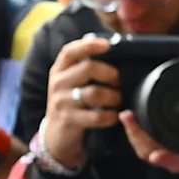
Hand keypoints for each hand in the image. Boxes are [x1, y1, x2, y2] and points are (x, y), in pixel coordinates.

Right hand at [37, 35, 120, 169]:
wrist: (57, 134)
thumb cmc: (72, 103)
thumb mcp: (72, 82)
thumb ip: (86, 68)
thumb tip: (115, 50)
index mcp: (60, 69)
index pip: (70, 51)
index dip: (89, 45)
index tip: (107, 44)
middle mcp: (58, 82)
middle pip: (89, 68)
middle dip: (112, 74)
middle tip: (121, 82)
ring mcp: (61, 101)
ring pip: (95, 92)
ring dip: (114, 96)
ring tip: (119, 100)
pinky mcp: (68, 119)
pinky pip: (96, 116)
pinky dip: (111, 116)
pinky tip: (114, 116)